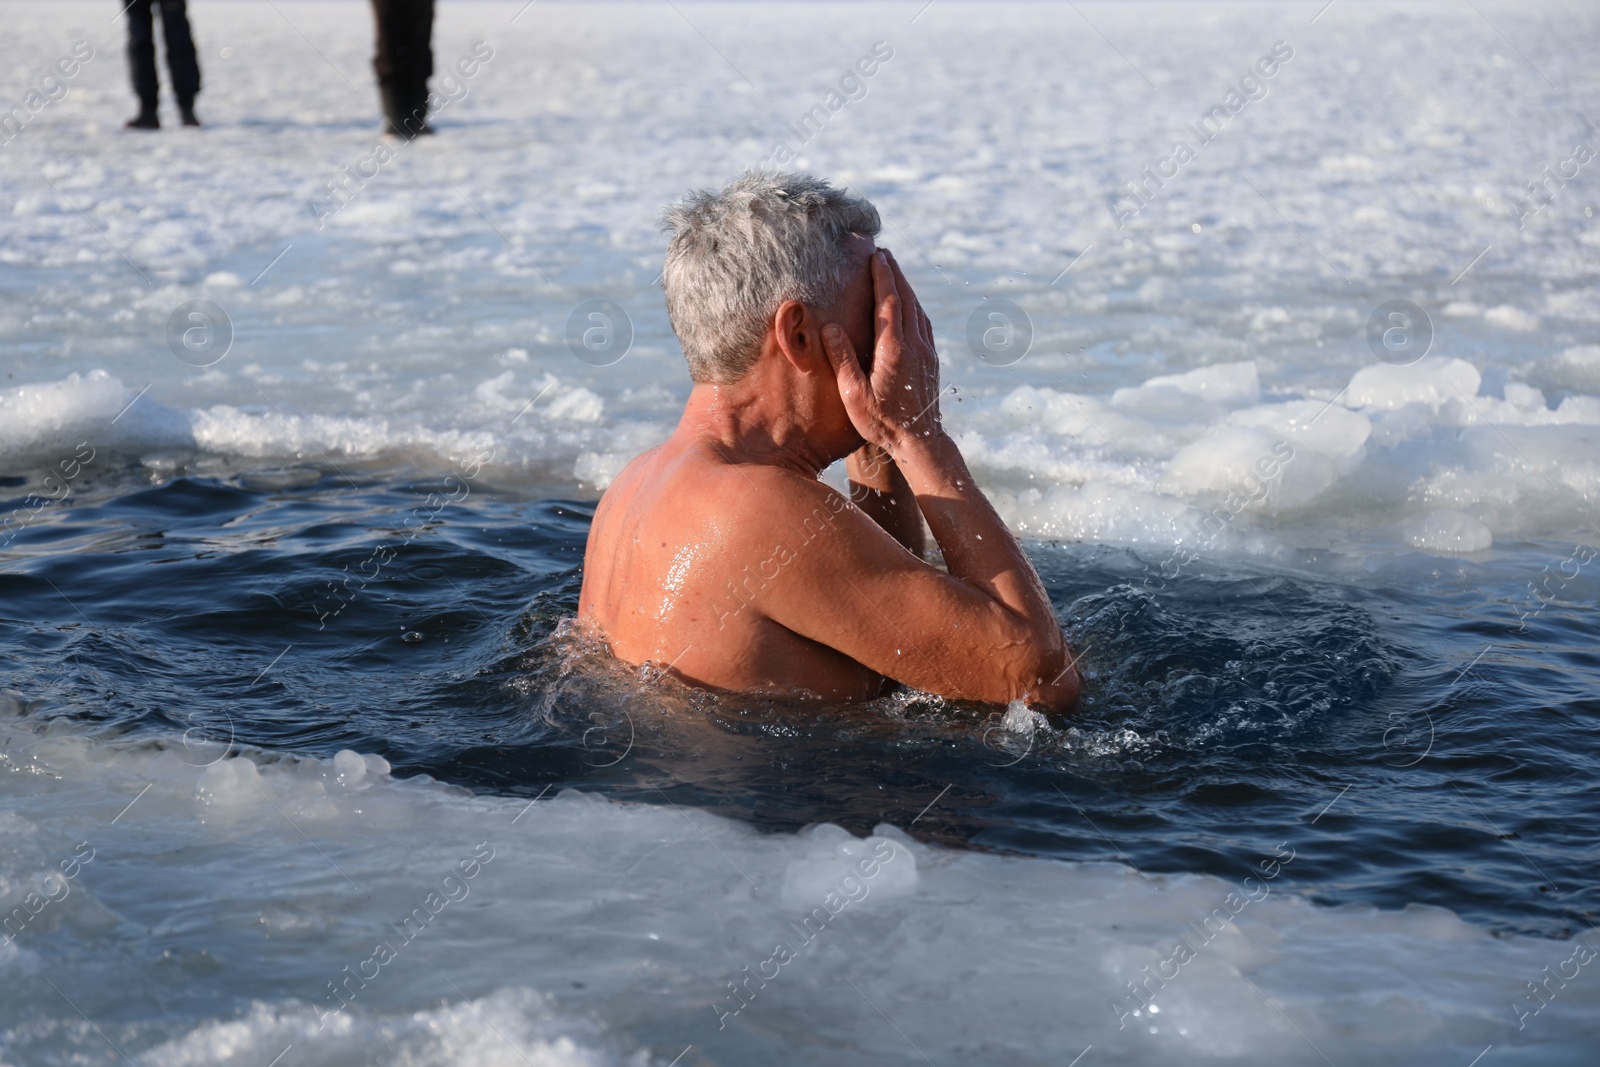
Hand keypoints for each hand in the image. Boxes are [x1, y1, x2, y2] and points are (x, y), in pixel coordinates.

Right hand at [823, 249, 942, 455]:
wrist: (921, 441)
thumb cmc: (883, 423)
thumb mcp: (854, 395)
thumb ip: (843, 359)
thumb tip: (830, 328)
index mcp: (894, 350)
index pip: (889, 302)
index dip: (882, 276)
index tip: (876, 255)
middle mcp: (915, 345)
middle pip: (905, 298)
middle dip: (894, 273)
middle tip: (883, 252)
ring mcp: (926, 351)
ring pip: (917, 308)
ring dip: (904, 287)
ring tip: (892, 271)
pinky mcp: (932, 359)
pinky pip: (923, 322)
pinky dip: (913, 305)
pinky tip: (907, 304)